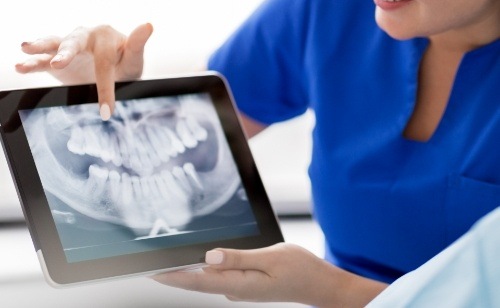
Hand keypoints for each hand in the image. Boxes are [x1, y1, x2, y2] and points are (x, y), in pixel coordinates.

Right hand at [16, 23, 153, 118]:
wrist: (113, 70)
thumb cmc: (125, 63)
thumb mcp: (134, 58)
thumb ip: (138, 44)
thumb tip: (148, 25)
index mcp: (105, 36)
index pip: (104, 62)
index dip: (105, 87)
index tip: (107, 111)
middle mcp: (84, 37)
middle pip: (74, 42)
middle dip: (66, 52)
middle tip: (59, 62)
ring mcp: (68, 48)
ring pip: (53, 45)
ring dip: (40, 48)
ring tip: (25, 49)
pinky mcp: (55, 61)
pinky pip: (42, 60)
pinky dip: (31, 62)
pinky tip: (20, 65)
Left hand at [152, 243, 386, 306]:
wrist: (319, 283)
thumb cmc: (300, 269)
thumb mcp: (271, 259)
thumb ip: (239, 258)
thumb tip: (209, 257)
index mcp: (240, 284)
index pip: (199, 280)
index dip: (173, 275)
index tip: (151, 270)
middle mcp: (236, 289)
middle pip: (199, 280)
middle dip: (174, 273)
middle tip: (150, 264)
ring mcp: (241, 287)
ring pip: (208, 278)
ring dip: (187, 271)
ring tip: (167, 260)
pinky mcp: (246, 282)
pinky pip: (219, 275)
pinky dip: (204, 268)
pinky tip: (199, 260)